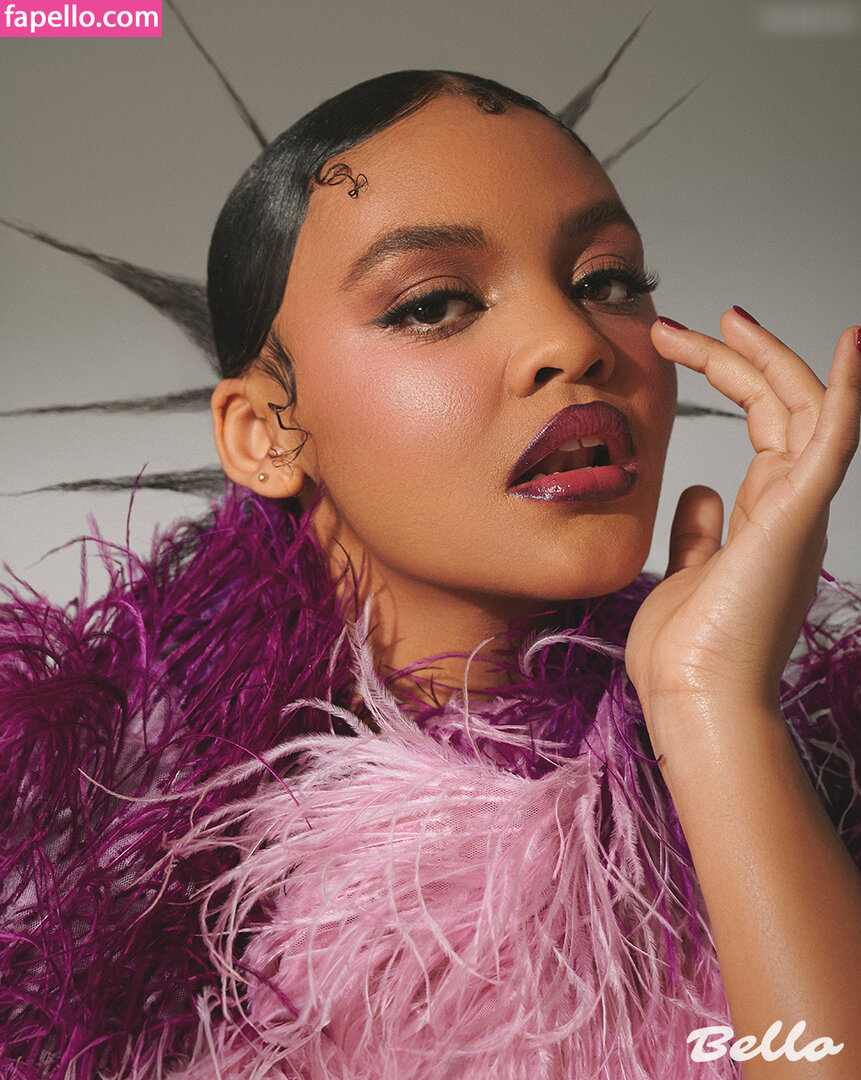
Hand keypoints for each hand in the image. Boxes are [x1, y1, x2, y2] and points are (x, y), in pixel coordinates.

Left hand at [626, 310, 859, 736]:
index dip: (731, 376)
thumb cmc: (688, 650)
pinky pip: (834, 441)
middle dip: (737, 357)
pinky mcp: (800, 516)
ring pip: (805, 409)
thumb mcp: (688, 572)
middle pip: (780, 405)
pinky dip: (847, 391)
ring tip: (724, 319)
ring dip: (767, 358)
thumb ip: (699, 531)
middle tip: (684, 324)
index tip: (681, 344)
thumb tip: (699, 489)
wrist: (695, 697)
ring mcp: (800, 509)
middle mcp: (792, 504)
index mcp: (766, 513)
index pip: (761, 423)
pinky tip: (851, 345)